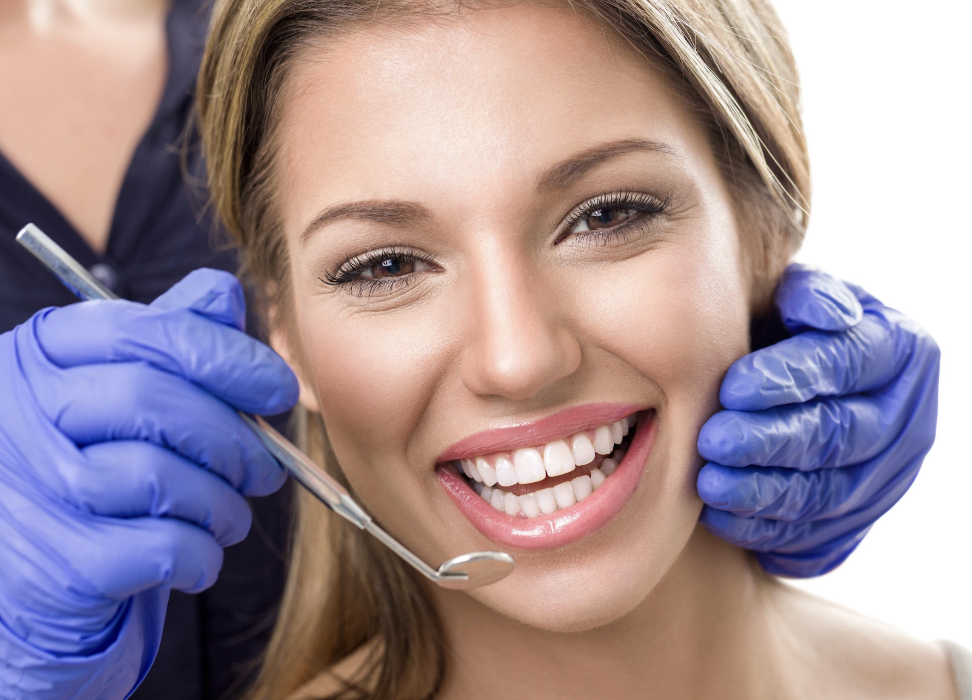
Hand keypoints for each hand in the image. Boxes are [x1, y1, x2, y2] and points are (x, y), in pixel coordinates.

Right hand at [0, 270, 297, 698]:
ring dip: (223, 502)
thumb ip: (168, 337)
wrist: (31, 576)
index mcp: (42, 354)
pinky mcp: (56, 565)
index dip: (227, 358)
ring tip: (231, 515)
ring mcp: (31, 490)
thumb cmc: (91, 465)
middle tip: (266, 469)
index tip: (278, 390)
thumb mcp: (116, 386)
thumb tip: (223, 296)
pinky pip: (161, 547)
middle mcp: (22, 413)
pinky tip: (201, 553)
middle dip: (233, 438)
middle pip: (153, 401)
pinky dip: (203, 553)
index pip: (145, 331)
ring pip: (159, 477)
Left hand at [696, 264, 939, 576]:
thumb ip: (805, 295)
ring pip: (824, 491)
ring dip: (762, 490)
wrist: (805, 391)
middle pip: (837, 435)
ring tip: (709, 484)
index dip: (791, 377)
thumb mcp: (801, 301)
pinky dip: (763, 528)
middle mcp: (901, 418)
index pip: (848, 363)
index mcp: (898, 351)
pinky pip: (811, 534)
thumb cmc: (790, 334)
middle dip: (770, 441)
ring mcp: (883, 476)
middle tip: (713, 440)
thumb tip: (819, 312)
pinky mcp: (854, 521)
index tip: (732, 387)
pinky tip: (720, 517)